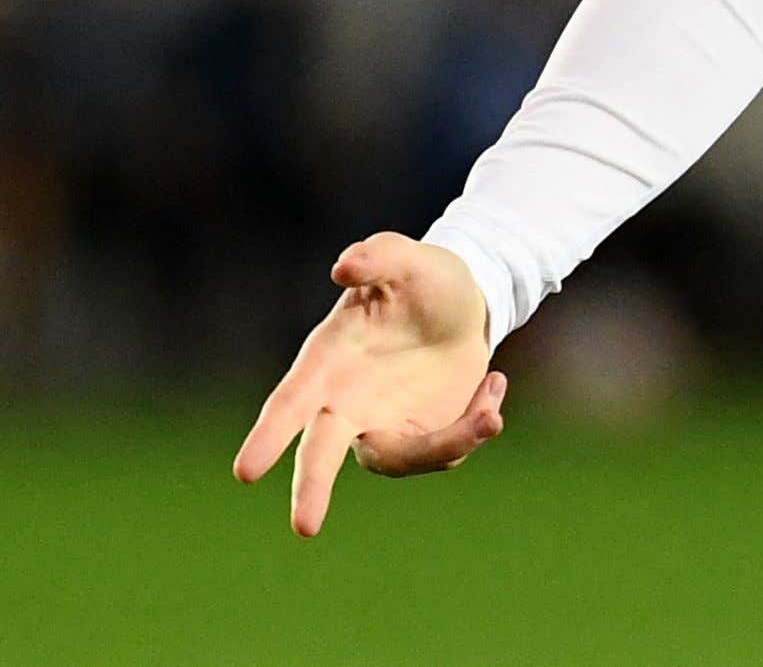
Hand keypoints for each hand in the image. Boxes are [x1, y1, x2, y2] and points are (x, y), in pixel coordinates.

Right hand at [233, 232, 508, 535]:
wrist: (463, 300)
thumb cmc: (420, 278)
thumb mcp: (407, 257)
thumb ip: (378, 256)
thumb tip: (345, 266)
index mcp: (326, 362)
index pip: (289, 403)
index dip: (269, 436)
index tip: (247, 471)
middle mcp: (344, 403)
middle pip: (321, 453)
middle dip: (312, 488)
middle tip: (305, 527)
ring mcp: (381, 423)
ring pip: (399, 458)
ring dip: (447, 443)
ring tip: (490, 412)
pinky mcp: (420, 435)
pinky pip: (442, 450)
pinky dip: (475, 424)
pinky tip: (494, 382)